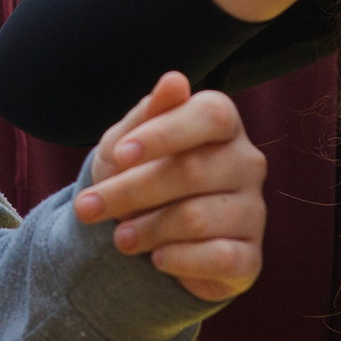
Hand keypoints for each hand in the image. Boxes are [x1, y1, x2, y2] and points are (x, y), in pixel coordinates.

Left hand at [75, 71, 266, 301]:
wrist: (144, 236)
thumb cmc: (137, 174)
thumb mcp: (127, 143)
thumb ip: (148, 114)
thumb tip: (175, 80)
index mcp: (223, 124)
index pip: (211, 115)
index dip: (165, 132)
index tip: (121, 154)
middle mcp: (247, 163)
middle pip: (192, 171)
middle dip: (130, 191)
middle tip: (88, 208)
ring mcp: (252, 211)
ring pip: (198, 218)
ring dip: (147, 230)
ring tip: (120, 238)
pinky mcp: (250, 257)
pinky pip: (220, 258)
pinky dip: (178, 260)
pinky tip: (157, 258)